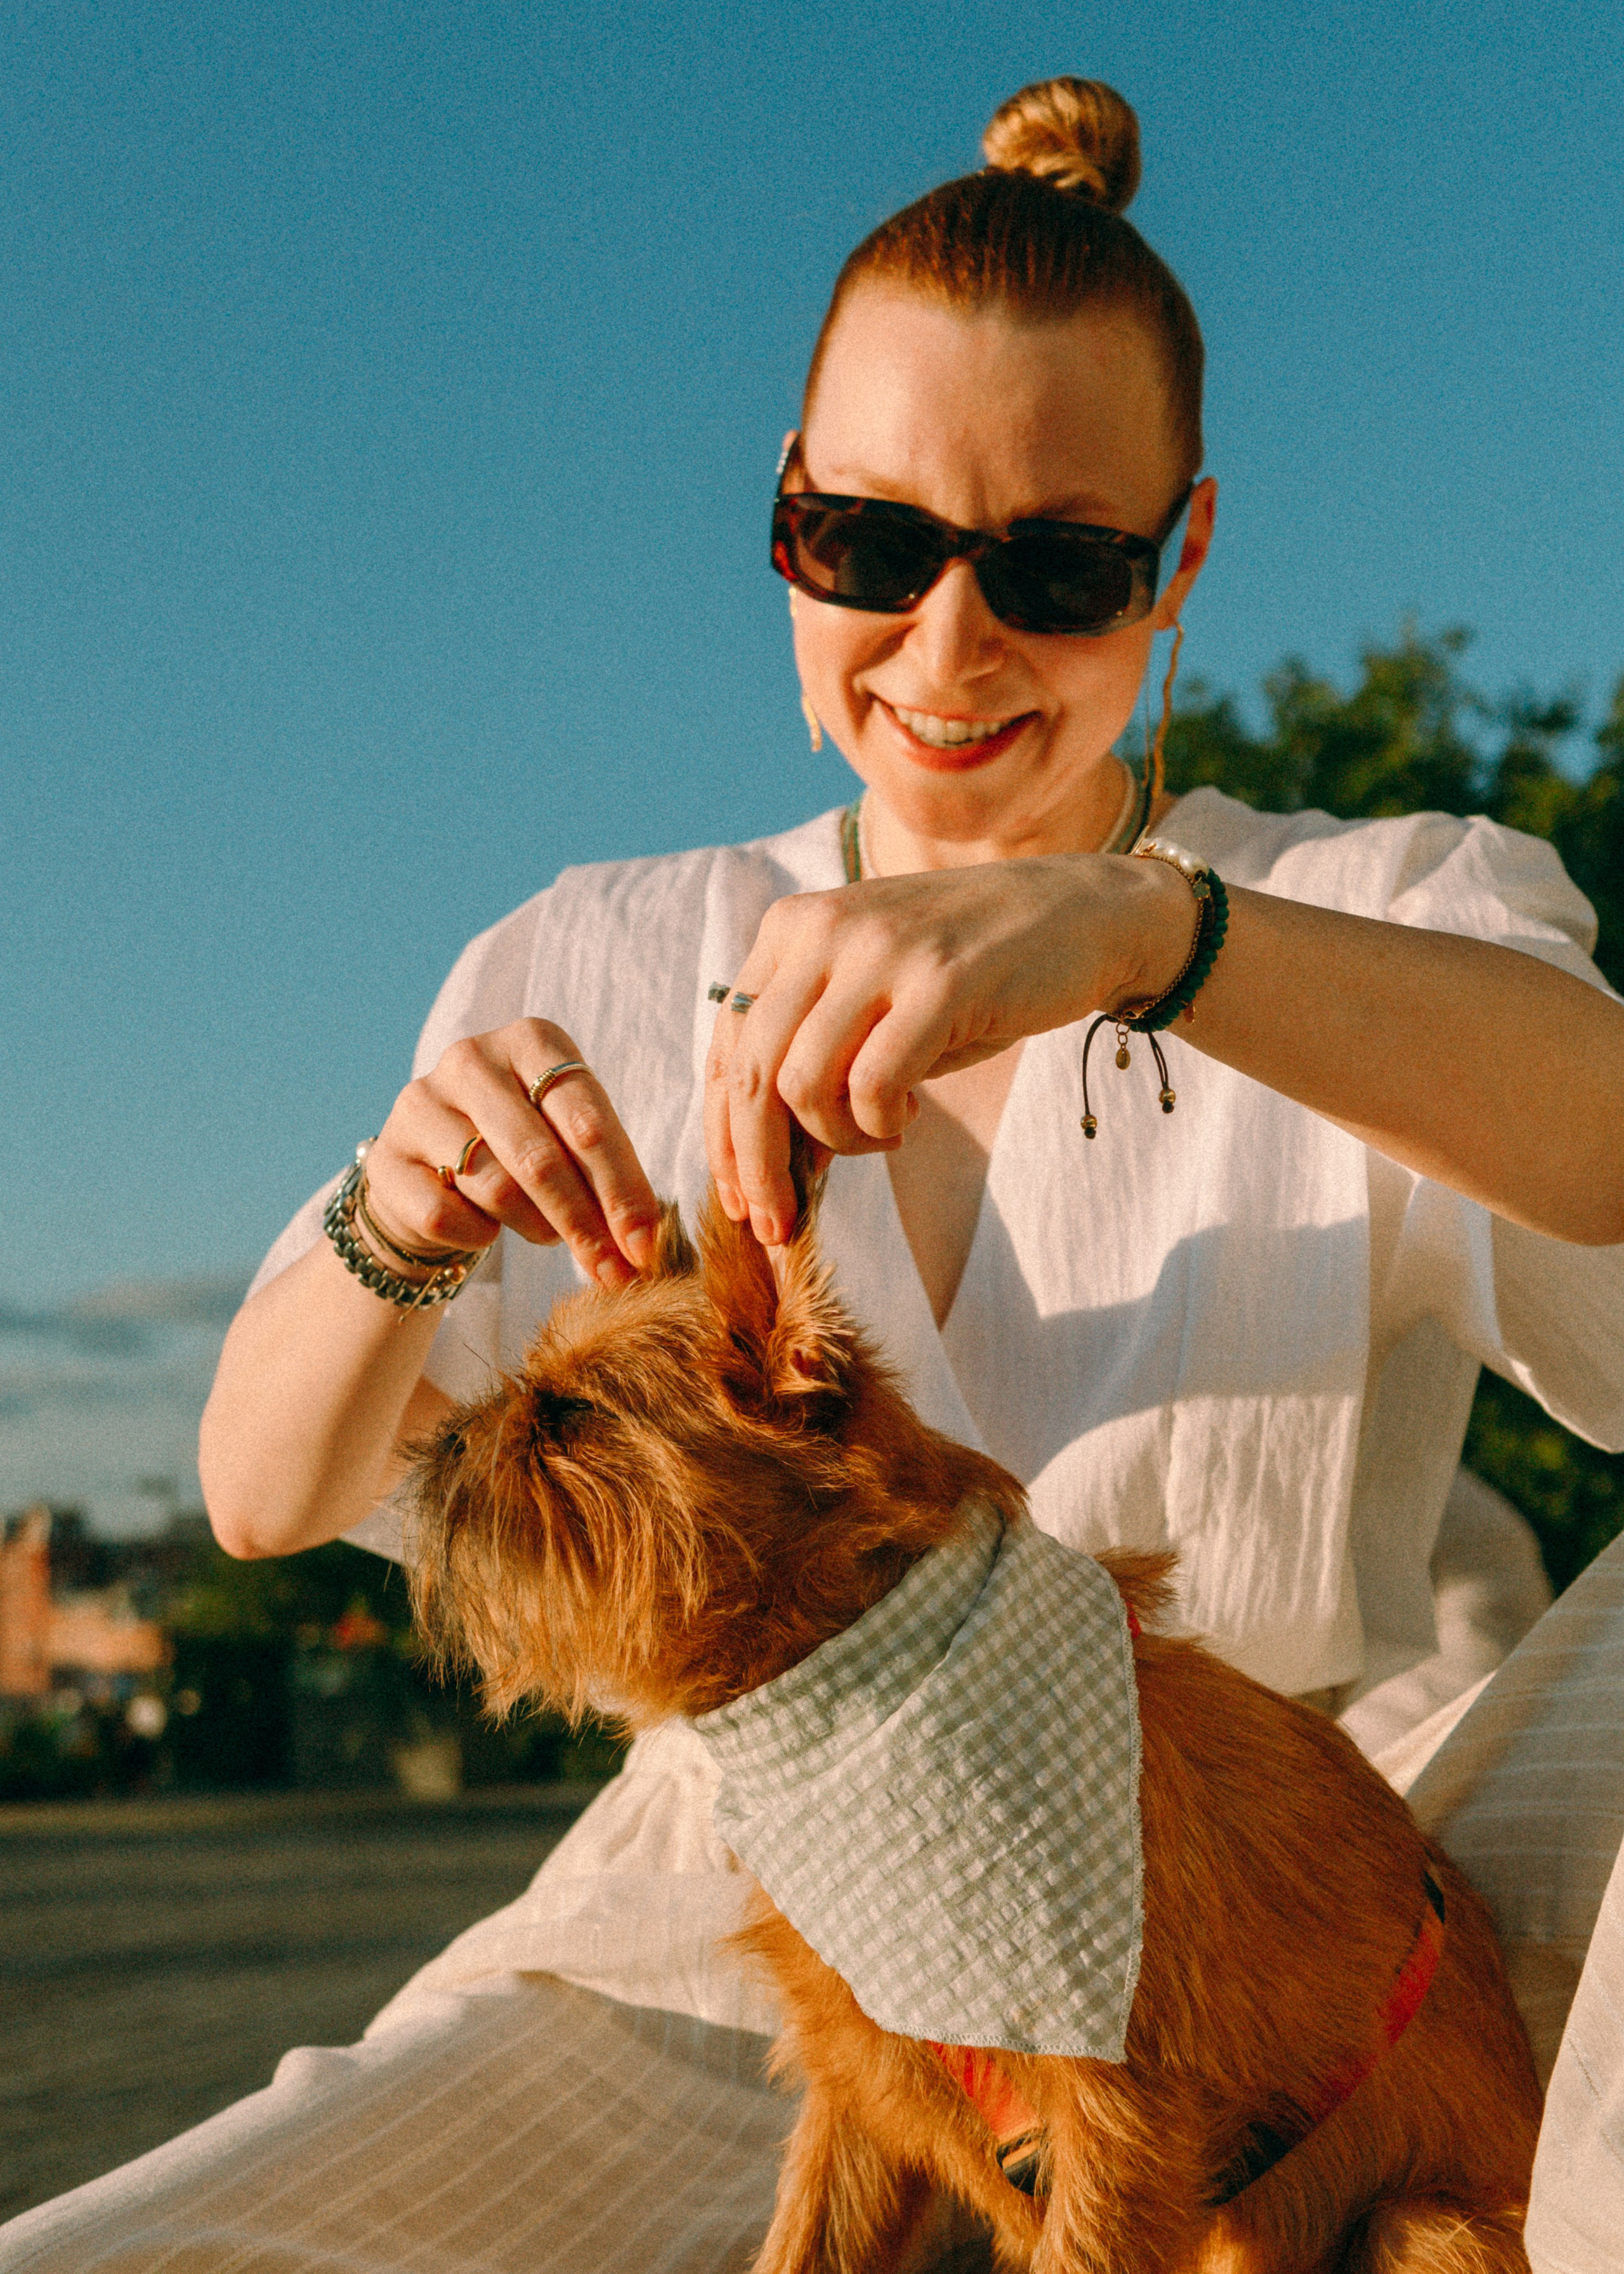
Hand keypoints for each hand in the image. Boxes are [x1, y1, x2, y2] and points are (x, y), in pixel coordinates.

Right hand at [363, 1020, 661, 1288]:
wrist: (432, 1174)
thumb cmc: (521, 1152)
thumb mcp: (570, 1143)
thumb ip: (608, 1177)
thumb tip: (644, 1242)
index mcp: (532, 1041)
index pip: (588, 1121)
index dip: (623, 1191)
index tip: (646, 1246)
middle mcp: (471, 1059)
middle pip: (541, 1158)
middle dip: (585, 1224)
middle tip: (612, 1270)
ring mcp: (420, 1103)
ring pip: (495, 1187)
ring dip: (535, 1227)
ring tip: (547, 1232)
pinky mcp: (386, 1156)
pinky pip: (445, 1215)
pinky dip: (476, 1236)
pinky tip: (486, 1228)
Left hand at [705, 854, 1192, 1243]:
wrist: (1080, 914)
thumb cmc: (970, 972)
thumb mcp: (871, 994)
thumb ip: (812, 1049)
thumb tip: (765, 1156)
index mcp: (792, 928)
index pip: (725, 1046)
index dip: (723, 1134)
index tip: (741, 1199)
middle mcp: (823, 930)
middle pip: (750, 1073)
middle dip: (757, 1166)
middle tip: (780, 1223)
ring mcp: (880, 952)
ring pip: (800, 1085)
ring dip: (836, 1140)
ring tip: (879, 1137)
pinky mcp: (940, 982)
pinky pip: (872, 1086)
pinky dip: (880, 1123)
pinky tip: (910, 1118)